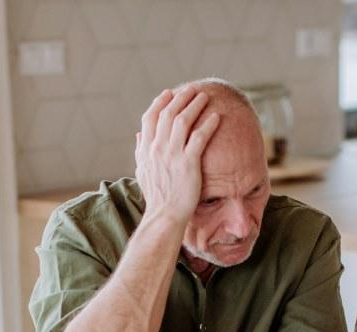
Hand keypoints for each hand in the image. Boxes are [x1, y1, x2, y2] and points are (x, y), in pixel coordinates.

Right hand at [134, 87, 220, 224]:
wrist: (164, 216)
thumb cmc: (156, 196)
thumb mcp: (142, 171)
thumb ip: (141, 150)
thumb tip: (139, 134)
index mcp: (146, 149)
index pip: (150, 117)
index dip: (160, 102)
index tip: (169, 93)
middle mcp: (157, 148)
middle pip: (168, 114)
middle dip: (181, 98)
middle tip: (191, 90)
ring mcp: (173, 155)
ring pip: (183, 121)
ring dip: (195, 105)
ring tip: (205, 97)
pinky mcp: (189, 163)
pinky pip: (199, 137)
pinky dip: (208, 124)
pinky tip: (217, 117)